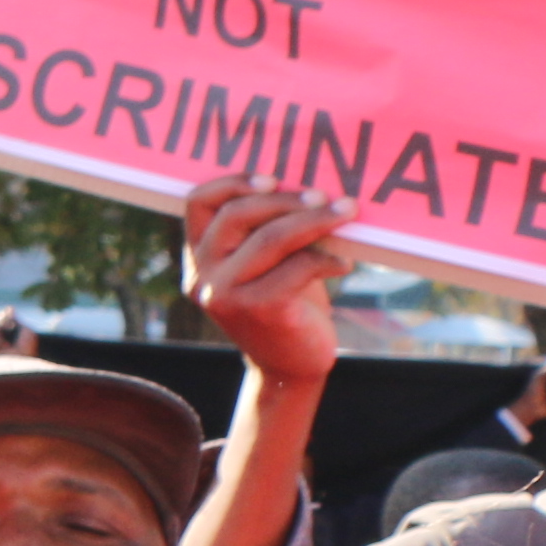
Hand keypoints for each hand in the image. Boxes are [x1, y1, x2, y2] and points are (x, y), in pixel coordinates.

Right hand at [180, 175, 350, 390]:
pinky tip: (345, 264)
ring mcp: (225, 295)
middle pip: (238, 215)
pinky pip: (297, 268)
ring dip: (315, 220)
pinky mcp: (258, 310)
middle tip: (326, 196)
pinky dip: (327, 260)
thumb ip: (267, 229)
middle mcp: (203, 275)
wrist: (290, 366)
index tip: (274, 179)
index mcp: (199, 256)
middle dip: (287, 199)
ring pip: (271, 239)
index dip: (233, 182)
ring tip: (347, 212)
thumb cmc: (285, 303)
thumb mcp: (266, 264)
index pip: (198, 202)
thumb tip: (312, 185)